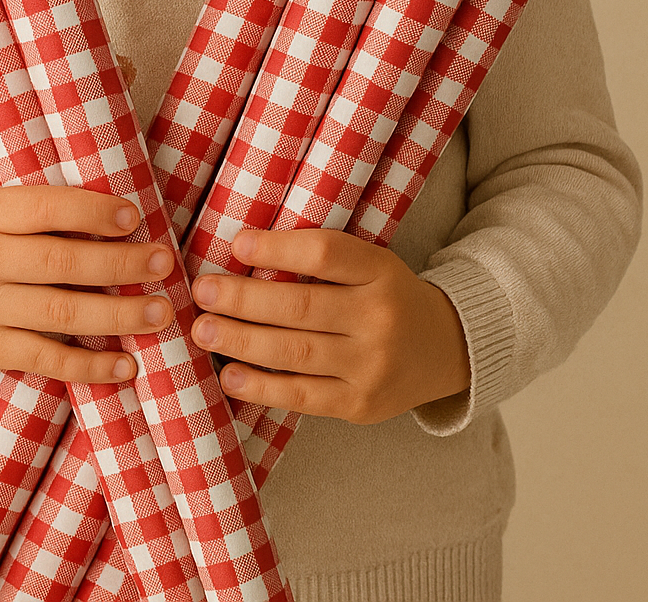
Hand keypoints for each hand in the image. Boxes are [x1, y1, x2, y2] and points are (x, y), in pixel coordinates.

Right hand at [0, 186, 174, 382]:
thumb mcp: (7, 212)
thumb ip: (55, 214)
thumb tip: (132, 221)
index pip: (45, 209)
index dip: (91, 213)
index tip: (134, 217)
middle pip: (59, 263)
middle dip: (119, 264)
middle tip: (163, 263)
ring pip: (59, 314)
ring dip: (116, 316)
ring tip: (159, 312)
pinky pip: (46, 360)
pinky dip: (90, 365)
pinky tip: (126, 364)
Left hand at [190, 227, 470, 423]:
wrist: (445, 348)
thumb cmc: (386, 296)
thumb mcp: (370, 264)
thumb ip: (321, 259)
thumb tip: (242, 251)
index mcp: (380, 271)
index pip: (325, 253)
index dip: (278, 248)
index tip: (236, 244)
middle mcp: (378, 317)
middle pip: (301, 306)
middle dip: (243, 300)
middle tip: (201, 292)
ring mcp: (371, 365)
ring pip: (296, 353)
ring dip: (241, 342)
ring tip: (204, 331)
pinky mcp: (360, 404)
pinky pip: (302, 396)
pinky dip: (261, 387)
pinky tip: (230, 375)